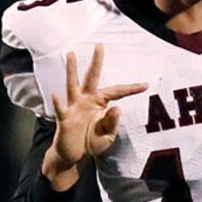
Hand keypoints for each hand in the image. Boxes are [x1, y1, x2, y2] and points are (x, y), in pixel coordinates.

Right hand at [42, 44, 147, 189]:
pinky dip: (57, 101)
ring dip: (72, 70)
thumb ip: (112, 123)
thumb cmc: (90, 142)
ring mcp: (74, 107)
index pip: (118, 92)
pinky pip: (61, 109)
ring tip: (71, 55)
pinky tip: (56, 93)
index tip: (146, 84)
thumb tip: (117, 108)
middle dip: (96, 61)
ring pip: (73, 85)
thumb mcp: (107, 135)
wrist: (73, 156)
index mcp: (100, 102)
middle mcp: (86, 100)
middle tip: (100, 45)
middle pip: (92, 77)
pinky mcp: (65, 119)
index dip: (131, 88)